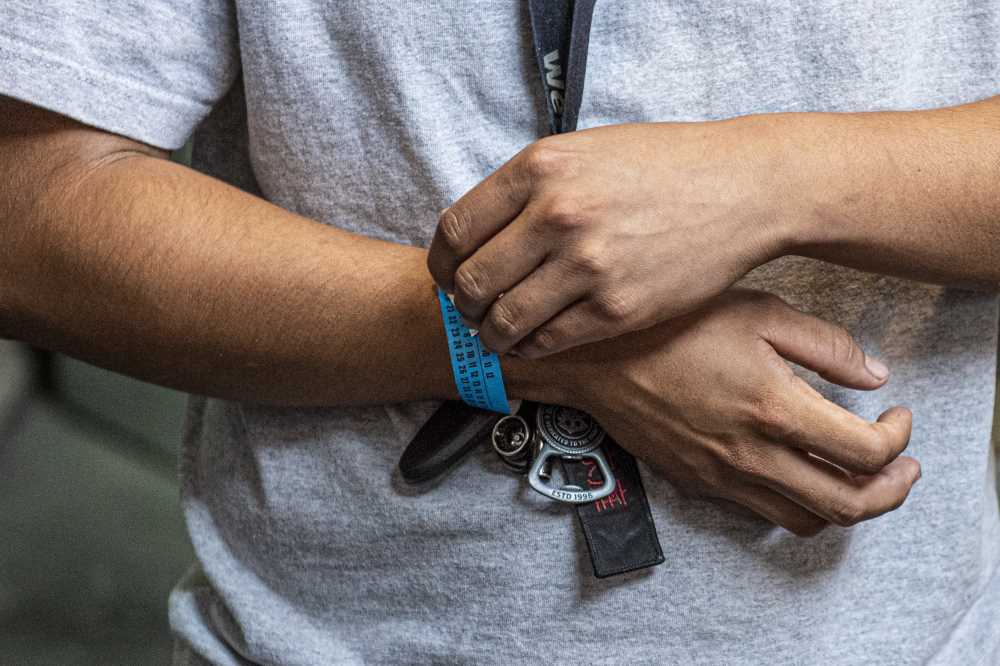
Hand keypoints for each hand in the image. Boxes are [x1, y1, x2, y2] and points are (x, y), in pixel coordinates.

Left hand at [428, 119, 796, 356]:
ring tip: (500, 331)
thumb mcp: (584, 151)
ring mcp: (588, 264)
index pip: (454, 231)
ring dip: (491, 334)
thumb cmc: (662, 166)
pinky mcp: (618, 308)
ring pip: (503, 321)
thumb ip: (528, 187)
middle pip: (470, 281)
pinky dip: (531, 346)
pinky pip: (548, 341)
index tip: (448, 276)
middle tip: (473, 310)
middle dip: (463, 304)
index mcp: (539, 167)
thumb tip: (477, 235)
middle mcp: (556, 215)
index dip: (441, 264)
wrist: (742, 188)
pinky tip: (537, 339)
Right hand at [534, 289, 918, 534]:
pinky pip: (759, 512)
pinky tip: (795, 470)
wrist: (592, 355)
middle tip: (901, 466)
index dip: (898, 439)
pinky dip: (793, 503)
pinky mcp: (696, 481)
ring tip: (856, 477)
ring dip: (845, 506)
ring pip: (804, 520)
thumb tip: (874, 375)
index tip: (897, 416)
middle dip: (890, 492)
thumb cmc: (670, 323)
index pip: (865, 452)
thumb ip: (824, 344)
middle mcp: (751, 454)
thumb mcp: (756, 311)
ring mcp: (721, 475)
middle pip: (846, 505)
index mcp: (773, 407)